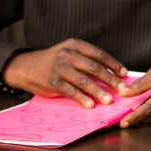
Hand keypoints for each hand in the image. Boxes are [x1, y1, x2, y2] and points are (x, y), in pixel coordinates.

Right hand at [2, 39, 127, 107]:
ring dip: (98, 91)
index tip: (124, 74)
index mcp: (75, 45)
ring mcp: (60, 68)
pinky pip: (71, 91)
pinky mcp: (53, 82)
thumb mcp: (70, 54)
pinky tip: (90, 105)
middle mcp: (68, 55)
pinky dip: (82, 98)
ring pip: (84, 81)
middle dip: (110, 80)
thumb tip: (113, 75)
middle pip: (94, 68)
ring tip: (109, 100)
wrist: (26, 66)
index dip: (113, 64)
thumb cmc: (55, 62)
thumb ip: (87, 61)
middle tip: (122, 89)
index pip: (99, 54)